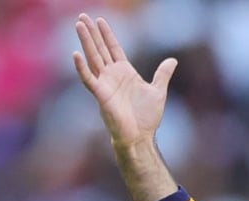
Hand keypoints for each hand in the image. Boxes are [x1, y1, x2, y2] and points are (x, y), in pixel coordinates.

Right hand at [72, 14, 177, 151]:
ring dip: (85, 42)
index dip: (107, 34)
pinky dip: (82, 67)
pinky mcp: (101, 95)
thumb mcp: (158, 91)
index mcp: (125, 72)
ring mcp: (105, 84)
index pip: (114, 48)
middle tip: (83, 16)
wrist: (140, 136)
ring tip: (79, 25)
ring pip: (92, 58)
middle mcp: (112, 75)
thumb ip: (162, 74)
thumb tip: (172, 60)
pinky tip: (76, 54)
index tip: (100, 20)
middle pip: (100, 49)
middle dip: (92, 33)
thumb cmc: (147, 117)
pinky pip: (89, 79)